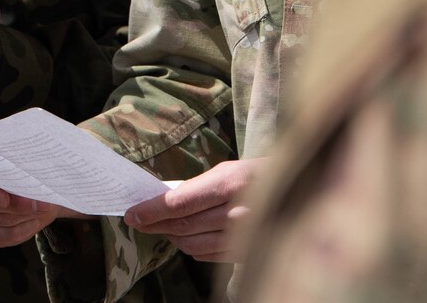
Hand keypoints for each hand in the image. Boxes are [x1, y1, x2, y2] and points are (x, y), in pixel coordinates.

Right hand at [0, 156, 71, 246]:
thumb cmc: (15, 159)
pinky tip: (35, 220)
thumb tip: (26, 170)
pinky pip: (2, 236)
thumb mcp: (14, 154)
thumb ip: (12, 159)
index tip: (4, 199)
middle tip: (41, 204)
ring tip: (43, 208)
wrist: (23, 176)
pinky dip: (22, 229)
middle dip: (16, 206)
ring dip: (23, 216)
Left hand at [122, 159, 258, 262]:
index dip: (151, 211)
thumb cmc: (256, 176)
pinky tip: (188, 237)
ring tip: (165, 228)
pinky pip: (207, 255)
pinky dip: (192, 248)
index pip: (179, 204)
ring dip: (173, 237)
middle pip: (183, 226)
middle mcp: (237, 213)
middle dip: (155, 225)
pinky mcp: (245, 253)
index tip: (132, 215)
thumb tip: (163, 202)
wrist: (295, 194)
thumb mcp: (227, 171)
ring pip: (192, 245)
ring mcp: (243, 237)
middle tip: (139, 222)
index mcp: (230, 184)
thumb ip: (197, 188)